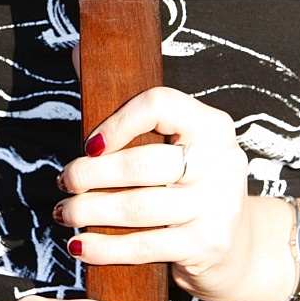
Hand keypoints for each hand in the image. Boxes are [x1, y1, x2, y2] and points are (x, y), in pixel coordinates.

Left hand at [56, 86, 252, 300]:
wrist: (235, 242)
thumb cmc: (188, 180)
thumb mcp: (173, 140)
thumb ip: (127, 101)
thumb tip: (75, 53)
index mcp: (212, 124)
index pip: (160, 104)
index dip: (118, 121)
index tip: (89, 143)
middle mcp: (222, 161)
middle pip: (142, 164)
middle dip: (91, 175)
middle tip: (64, 181)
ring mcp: (218, 205)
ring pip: (138, 208)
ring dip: (90, 212)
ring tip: (65, 212)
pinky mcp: (207, 244)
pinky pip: (144, 246)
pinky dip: (105, 248)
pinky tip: (81, 245)